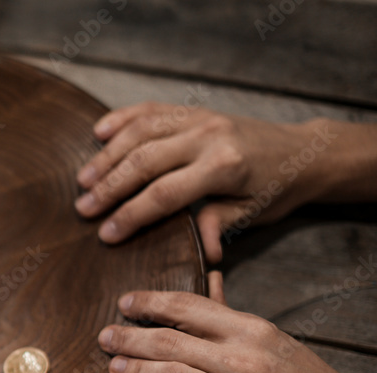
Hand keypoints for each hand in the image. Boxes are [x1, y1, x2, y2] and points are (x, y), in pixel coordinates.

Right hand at [75, 104, 333, 262]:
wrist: (300, 151)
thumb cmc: (274, 189)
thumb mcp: (252, 213)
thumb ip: (220, 224)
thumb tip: (205, 253)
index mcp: (224, 166)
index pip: (164, 194)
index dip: (130, 215)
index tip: (105, 234)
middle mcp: (208, 136)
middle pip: (144, 161)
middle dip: (108, 186)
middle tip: (82, 208)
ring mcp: (199, 117)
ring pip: (141, 132)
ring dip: (107, 156)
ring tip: (82, 180)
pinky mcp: (193, 109)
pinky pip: (151, 109)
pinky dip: (122, 119)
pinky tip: (99, 132)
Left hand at [98, 279, 376, 372]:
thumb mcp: (273, 339)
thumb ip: (231, 313)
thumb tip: (206, 278)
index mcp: (252, 331)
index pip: (190, 307)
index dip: (151, 303)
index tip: (125, 303)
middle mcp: (243, 360)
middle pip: (172, 342)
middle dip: (131, 337)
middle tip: (104, 337)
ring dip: (136, 371)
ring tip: (114, 367)